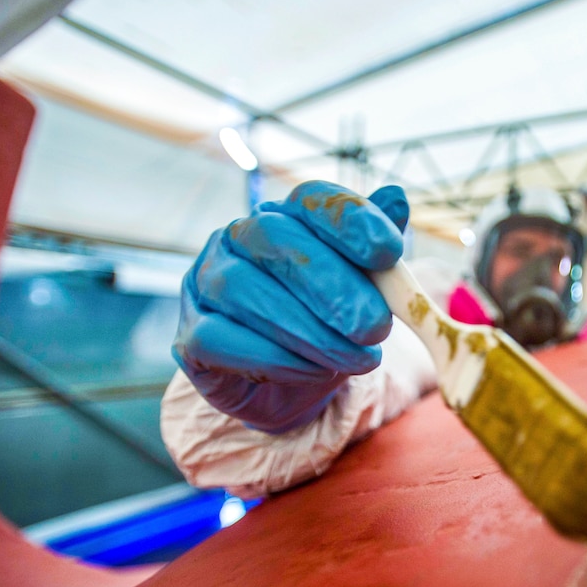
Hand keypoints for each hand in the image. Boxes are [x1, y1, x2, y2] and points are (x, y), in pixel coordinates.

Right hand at [172, 181, 408, 432]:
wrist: (292, 390)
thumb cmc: (329, 326)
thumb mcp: (365, 292)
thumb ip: (378, 251)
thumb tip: (397, 196)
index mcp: (283, 217)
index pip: (310, 198)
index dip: (350, 219)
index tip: (390, 252)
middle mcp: (236, 239)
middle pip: (275, 239)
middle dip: (333, 284)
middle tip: (377, 326)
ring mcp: (205, 284)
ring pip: (244, 289)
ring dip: (310, 330)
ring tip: (359, 359)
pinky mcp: (190, 336)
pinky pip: (219, 337)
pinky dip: (274, 356)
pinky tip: (316, 371)